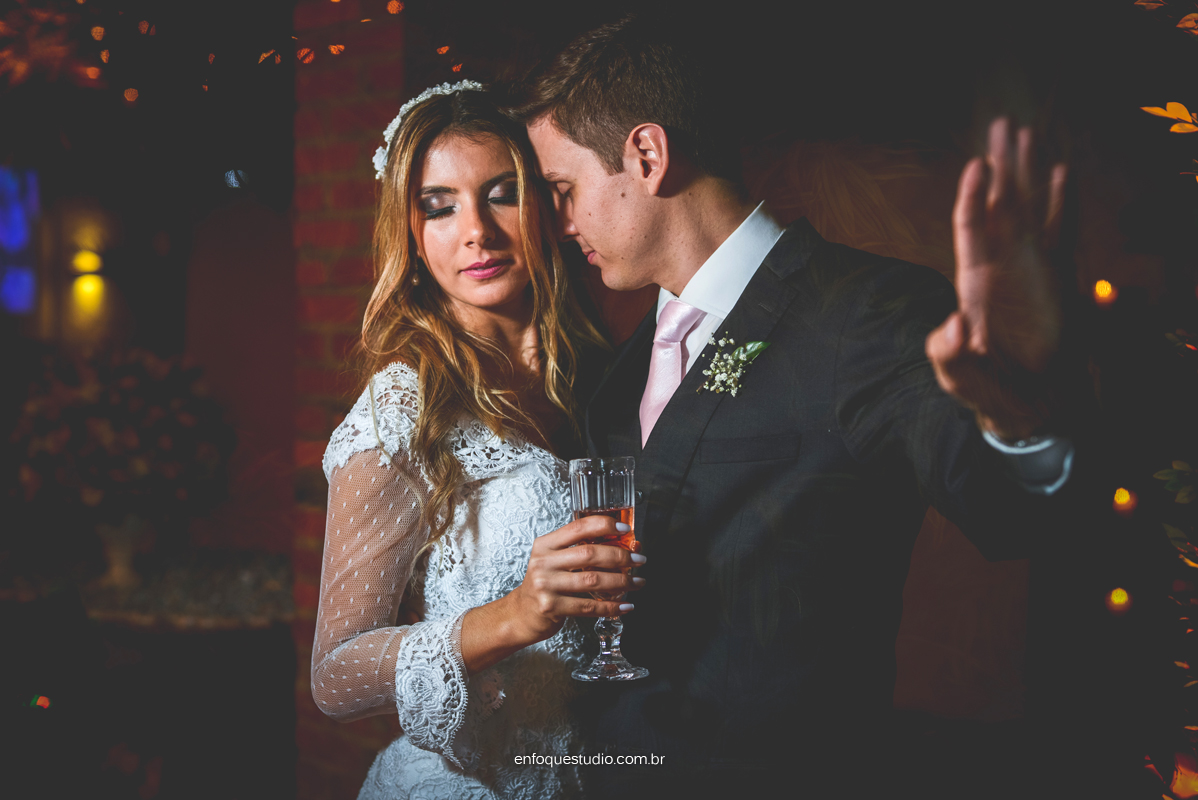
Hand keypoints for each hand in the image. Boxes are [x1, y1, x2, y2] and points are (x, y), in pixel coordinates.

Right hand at [504, 515, 645, 645]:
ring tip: (637, 582)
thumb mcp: (554, 560)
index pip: (578, 528)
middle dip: (620, 556)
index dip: (604, 526)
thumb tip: (622, 545)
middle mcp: (543, 562)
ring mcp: (545, 585)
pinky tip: (624, 605)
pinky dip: (610, 606)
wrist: (521, 614)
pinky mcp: (551, 607)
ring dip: (621, 582)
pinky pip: (588, 606)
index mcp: (545, 545)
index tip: (624, 530)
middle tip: (639, 560)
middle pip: (589, 554)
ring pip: (592, 580)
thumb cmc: (544, 584)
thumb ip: (579, 550)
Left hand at [926, 117, 1069, 440]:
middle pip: (1000, 207)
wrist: (1027, 404)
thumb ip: (950, 355)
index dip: (972, 198)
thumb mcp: (959, 377)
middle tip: (1003, 127)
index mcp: (973, 283)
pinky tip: (1063, 175)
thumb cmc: (989, 389)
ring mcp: (1029, 270)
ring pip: (1029, 210)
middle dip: (1001, 167)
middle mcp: (1000, 268)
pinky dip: (1062, 203)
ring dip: (1029, 173)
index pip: (970, 230)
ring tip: (1029, 135)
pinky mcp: (1056, 279)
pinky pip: (1061, 232)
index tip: (976, 166)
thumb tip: (953, 326)